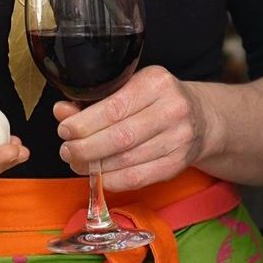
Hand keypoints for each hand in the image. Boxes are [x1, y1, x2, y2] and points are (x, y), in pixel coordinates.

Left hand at [55, 66, 208, 192]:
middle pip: (120, 136)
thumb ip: (94, 100)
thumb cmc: (157, 101)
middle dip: (86, 148)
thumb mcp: (130, 88)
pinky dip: (113, 180)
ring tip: (78, 163)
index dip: (84, 123)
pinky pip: (138, 178)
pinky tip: (99, 176)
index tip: (65, 130)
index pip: (113, 107)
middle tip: (67, 151)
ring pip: (127, 160)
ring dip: (96, 167)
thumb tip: (61, 112)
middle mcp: (172, 109)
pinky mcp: (178, 163)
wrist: (201, 118)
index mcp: (156, 82)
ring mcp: (179, 138)